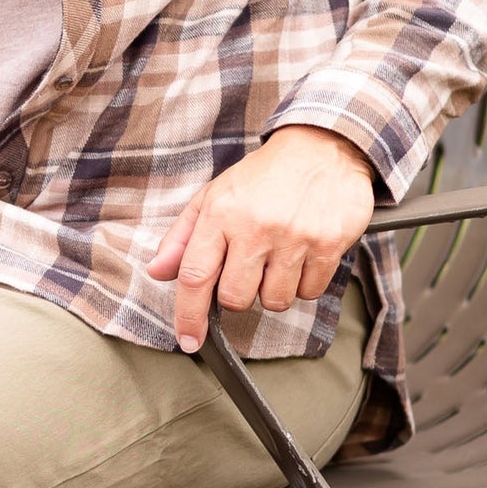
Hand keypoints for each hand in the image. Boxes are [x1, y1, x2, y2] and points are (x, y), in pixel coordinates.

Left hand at [147, 126, 377, 352]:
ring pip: (274, 301)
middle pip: (236, 298)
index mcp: (221, 213)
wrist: (322, 147)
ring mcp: (294, 237)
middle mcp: (256, 227)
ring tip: (278, 258)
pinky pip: (310, 292)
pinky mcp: (328, 244)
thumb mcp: (214, 196)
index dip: (188, 316)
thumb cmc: (263, 176)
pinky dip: (303, 284)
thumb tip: (157, 271)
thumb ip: (182, 237)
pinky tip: (301, 256)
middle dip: (239, 294)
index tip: (188, 340)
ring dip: (273, 291)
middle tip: (248, 268)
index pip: (194, 276)